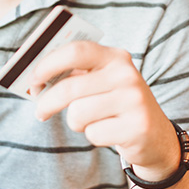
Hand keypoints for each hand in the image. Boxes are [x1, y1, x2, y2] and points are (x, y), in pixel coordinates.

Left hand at [30, 41, 179, 180]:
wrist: (156, 136)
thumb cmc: (117, 105)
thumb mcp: (103, 82)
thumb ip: (75, 75)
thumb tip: (35, 79)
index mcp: (115, 57)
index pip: (76, 51)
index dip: (49, 64)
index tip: (32, 78)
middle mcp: (126, 75)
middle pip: (70, 88)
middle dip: (47, 102)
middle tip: (40, 112)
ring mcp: (134, 100)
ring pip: (78, 114)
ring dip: (77, 123)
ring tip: (91, 121)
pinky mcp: (136, 127)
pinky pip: (93, 134)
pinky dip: (94, 136)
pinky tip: (109, 132)